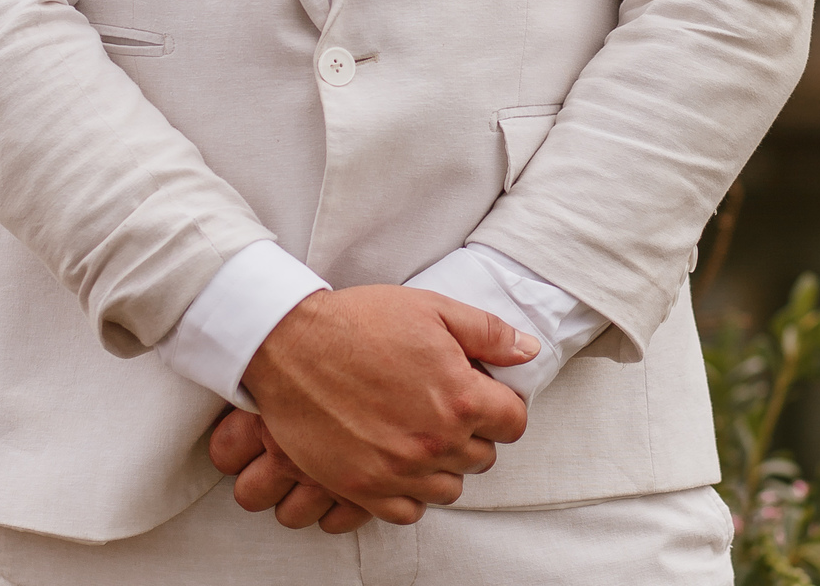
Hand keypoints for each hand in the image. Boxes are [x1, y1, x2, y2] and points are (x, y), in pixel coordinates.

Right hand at [227, 286, 536, 524]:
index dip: (501, 406)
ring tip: (420, 431)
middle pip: (483, 457)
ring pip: (450, 488)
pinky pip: (409, 510)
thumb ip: (487, 333)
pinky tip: (398, 459)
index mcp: (459, 396)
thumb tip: (528, 350)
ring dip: (443, 464)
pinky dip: (410, 490)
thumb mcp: (431, 309)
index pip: (514, 422)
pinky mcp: (364, 488)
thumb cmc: (360, 322)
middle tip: (444, 406)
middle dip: (472, 431)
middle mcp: (435, 442)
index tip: (482, 396)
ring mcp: (399, 470)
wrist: (292, 344)